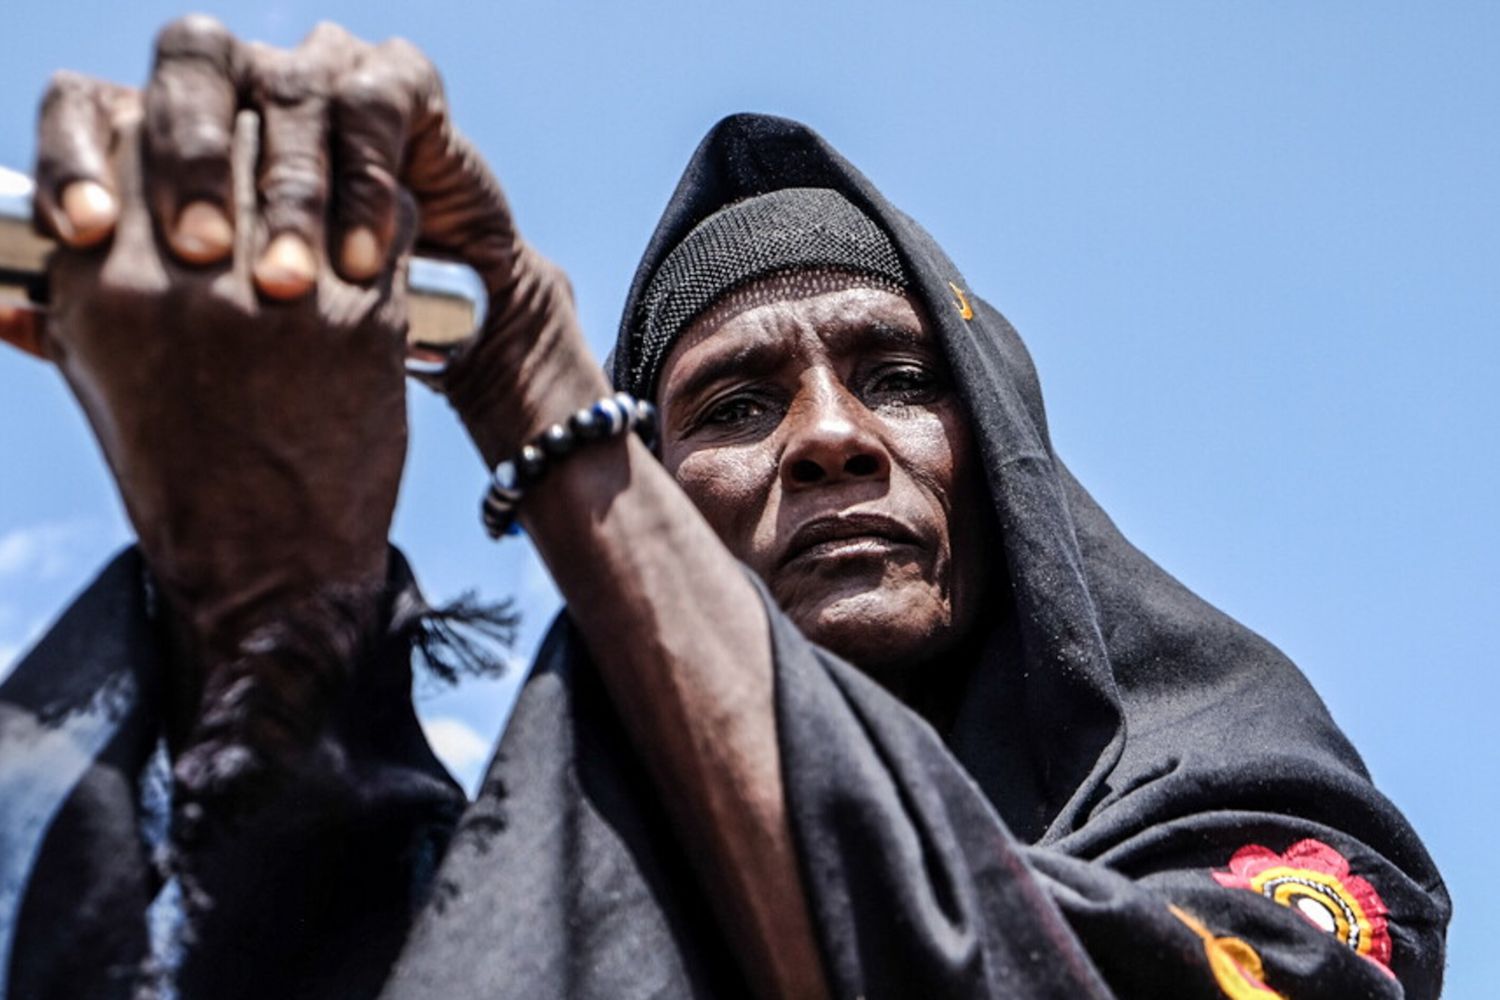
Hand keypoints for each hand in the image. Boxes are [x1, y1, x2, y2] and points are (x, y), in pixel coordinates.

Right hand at [30, 20, 432, 664]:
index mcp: (99, 279)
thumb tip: (51, 238)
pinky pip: (387, 217)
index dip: (162, 132)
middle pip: (217, 127)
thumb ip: (72, 301)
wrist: (271, 571)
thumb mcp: (101, 383)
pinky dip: (388, 217)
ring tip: (328, 198)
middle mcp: (180, 273)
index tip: (188, 160)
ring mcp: (274, 289)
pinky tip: (380, 239)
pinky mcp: (360, 317)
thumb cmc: (185, 477)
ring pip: (307, 156)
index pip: (119, 125)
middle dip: (243, 138)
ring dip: (322, 166)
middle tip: (267, 166)